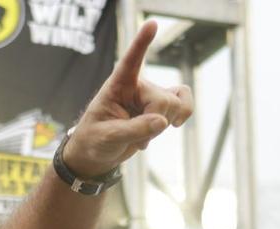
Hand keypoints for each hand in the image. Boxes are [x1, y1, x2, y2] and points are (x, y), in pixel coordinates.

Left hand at [61, 20, 193, 178]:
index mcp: (118, 85)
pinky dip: (182, 117)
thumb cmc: (95, 140)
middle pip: (164, 100)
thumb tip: (163, 122)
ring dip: (163, 126)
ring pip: (176, 105)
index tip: (152, 24)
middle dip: (155, 123)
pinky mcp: (160, 109)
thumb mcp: (108, 137)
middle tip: (134, 136)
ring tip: (141, 135)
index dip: (141, 43)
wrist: (97, 153)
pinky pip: (184, 105)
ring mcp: (151, 97)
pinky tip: (172, 127)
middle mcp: (137, 86)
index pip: (130, 61)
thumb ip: (134, 129)